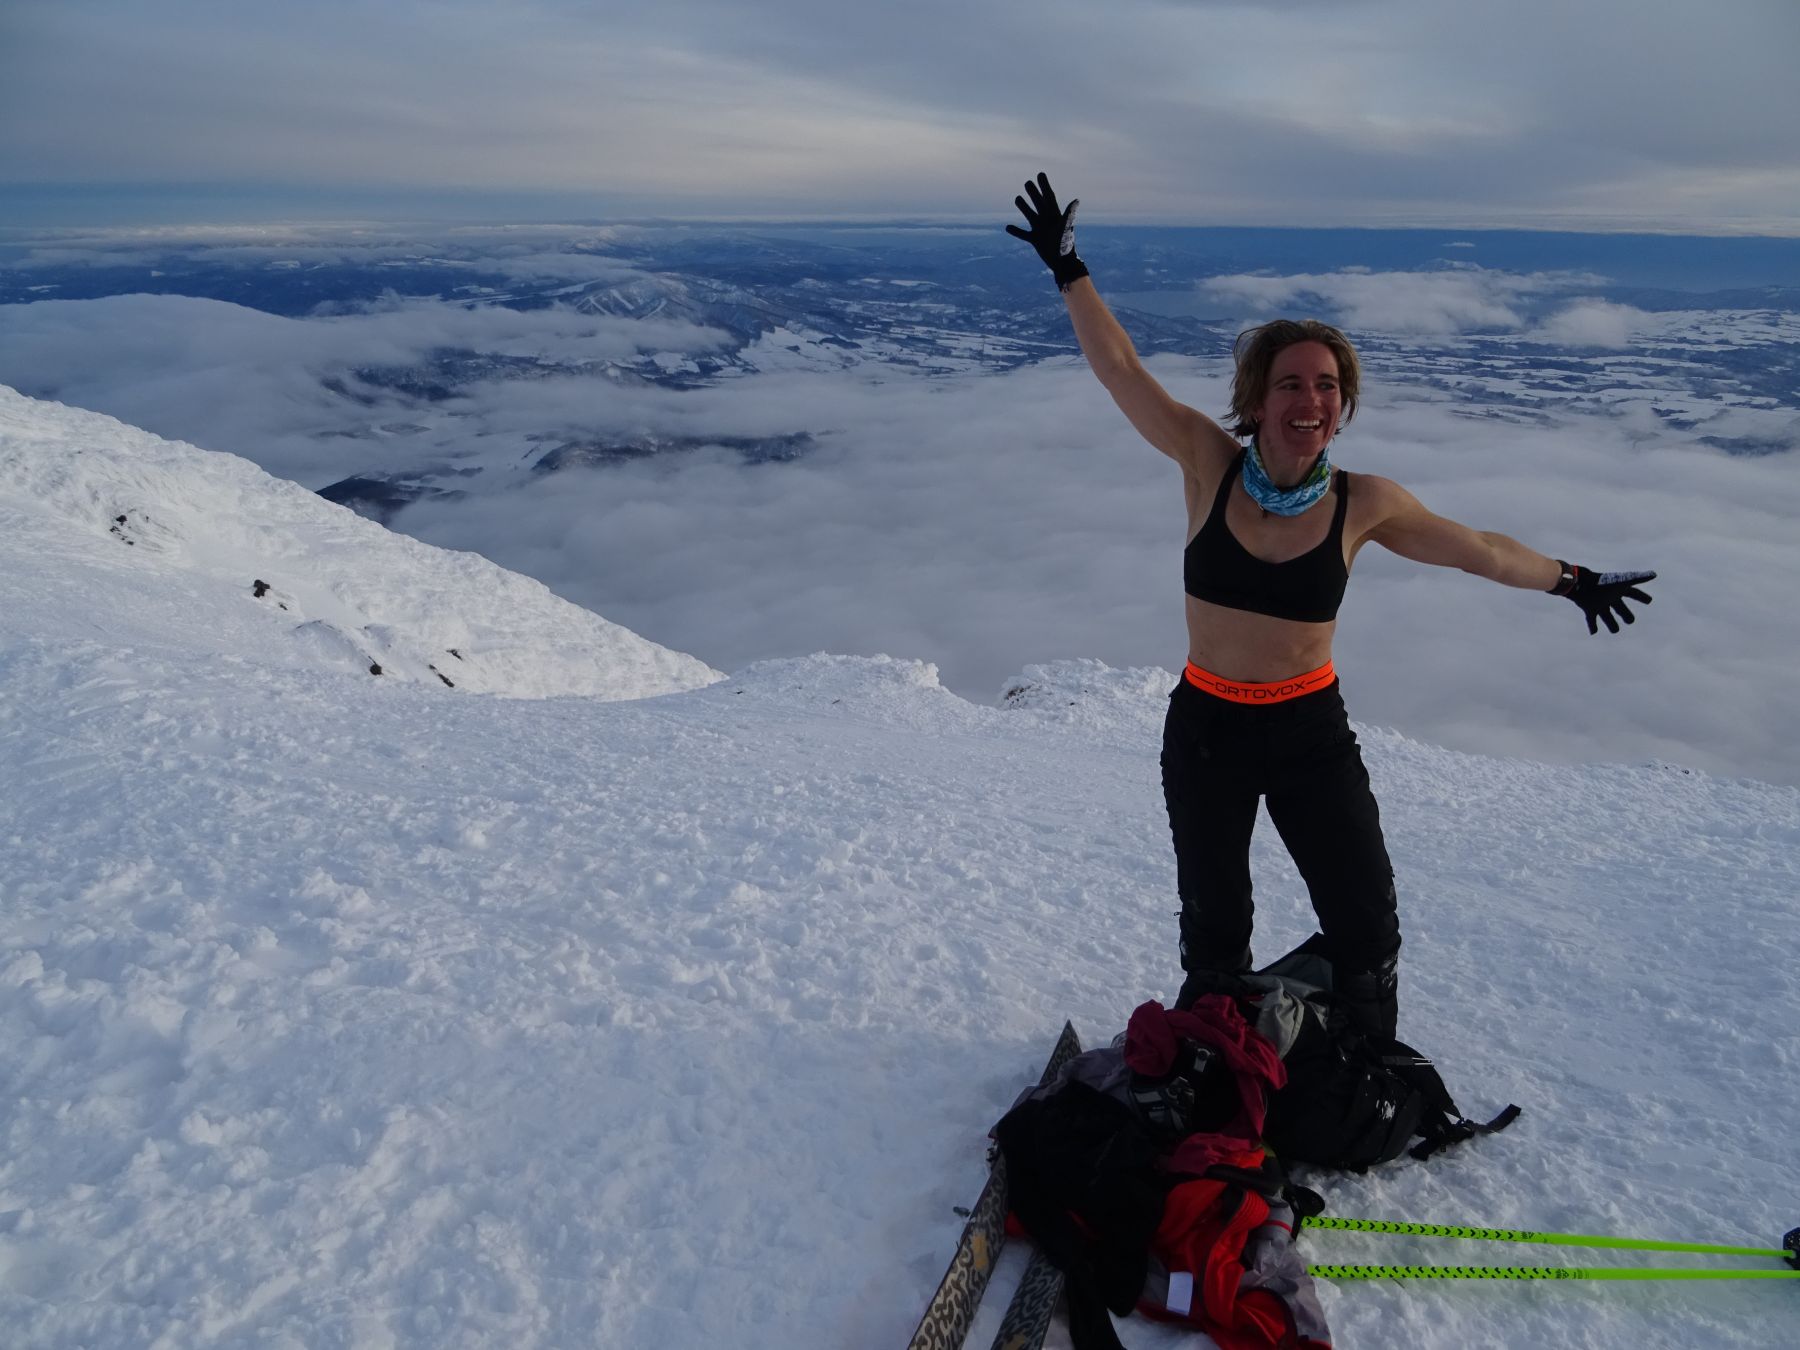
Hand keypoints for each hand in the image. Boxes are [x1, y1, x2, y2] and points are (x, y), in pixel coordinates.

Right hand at [1005, 172, 1088, 290]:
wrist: (1062, 263)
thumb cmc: (1065, 246)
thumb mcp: (1065, 228)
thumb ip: (1068, 214)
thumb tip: (1076, 200)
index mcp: (1055, 215)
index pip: (1048, 197)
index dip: (1044, 185)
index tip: (1040, 174)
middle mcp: (1047, 220)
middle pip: (1038, 203)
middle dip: (1033, 193)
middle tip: (1027, 183)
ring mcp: (1041, 230)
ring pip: (1030, 215)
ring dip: (1024, 207)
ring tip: (1017, 198)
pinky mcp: (1035, 240)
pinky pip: (1024, 234)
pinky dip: (1016, 231)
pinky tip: (1007, 227)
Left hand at [1552, 563, 1655, 633]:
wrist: (1581, 584)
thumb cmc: (1602, 582)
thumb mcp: (1622, 581)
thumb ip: (1638, 578)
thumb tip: (1654, 574)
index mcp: (1618, 590)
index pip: (1633, 594)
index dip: (1641, 597)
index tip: (1649, 601)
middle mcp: (1610, 597)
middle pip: (1620, 608)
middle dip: (1625, 614)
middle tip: (1630, 621)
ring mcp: (1599, 604)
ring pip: (1607, 616)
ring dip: (1610, 623)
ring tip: (1615, 630)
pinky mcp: (1589, 609)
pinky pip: (1591, 620)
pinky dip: (1592, 627)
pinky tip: (1593, 633)